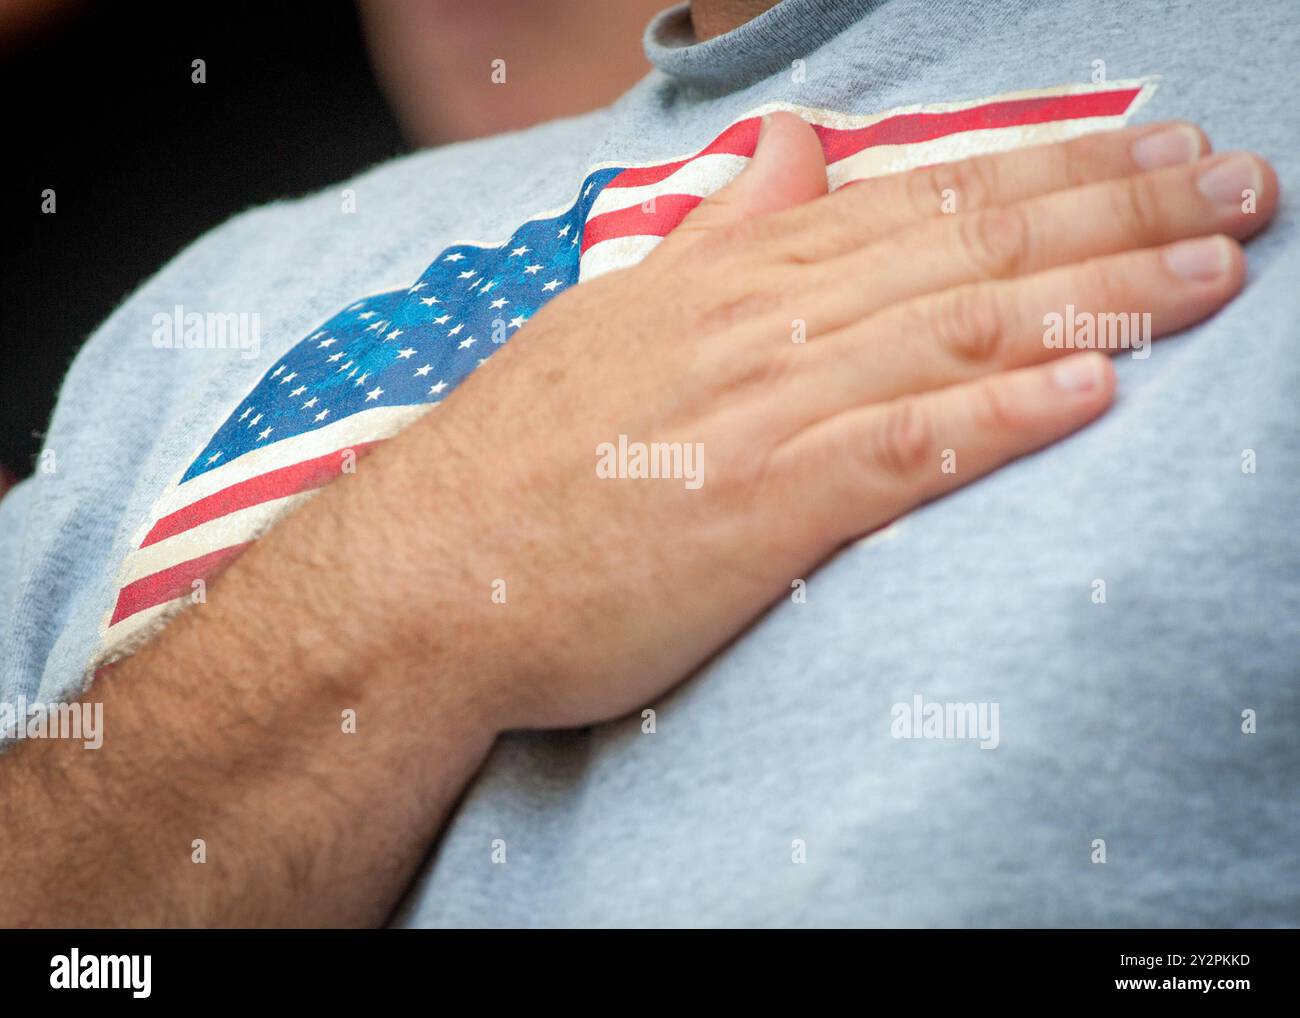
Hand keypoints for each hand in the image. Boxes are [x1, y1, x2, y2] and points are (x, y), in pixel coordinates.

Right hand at [372, 113, 1276, 727]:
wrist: (432, 570)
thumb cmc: (525, 452)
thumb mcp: (619, 309)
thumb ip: (723, 229)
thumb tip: (793, 150)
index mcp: (733, 272)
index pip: (924, 199)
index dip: (1057, 169)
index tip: (1158, 151)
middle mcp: (763, 323)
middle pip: (969, 249)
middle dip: (1118, 210)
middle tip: (1239, 188)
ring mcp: (765, 412)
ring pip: (958, 332)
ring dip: (1102, 297)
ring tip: (1215, 272)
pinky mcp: (761, 510)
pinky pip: (904, 451)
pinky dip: (1004, 414)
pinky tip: (1095, 391)